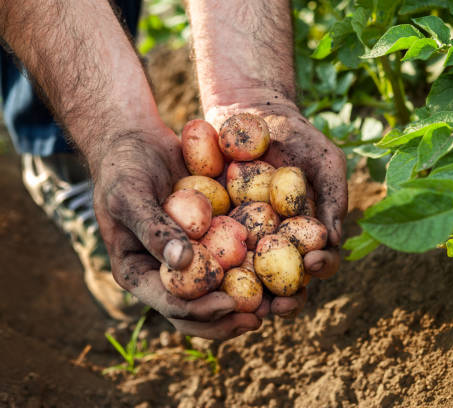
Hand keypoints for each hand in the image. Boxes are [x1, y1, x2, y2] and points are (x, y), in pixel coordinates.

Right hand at [91, 127, 267, 338]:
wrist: (139, 141)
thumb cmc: (124, 166)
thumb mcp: (130, 194)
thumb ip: (152, 228)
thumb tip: (181, 262)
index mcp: (139, 272)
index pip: (170, 303)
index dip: (200, 310)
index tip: (229, 304)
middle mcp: (165, 272)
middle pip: (198, 310)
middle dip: (229, 319)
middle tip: (261, 316)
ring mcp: (190, 258)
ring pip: (219, 292)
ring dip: (248, 301)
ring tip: (278, 303)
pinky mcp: (210, 240)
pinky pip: (233, 260)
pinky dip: (255, 268)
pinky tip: (281, 268)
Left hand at [206, 101, 347, 317]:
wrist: (250, 110)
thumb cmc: (297, 135)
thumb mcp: (324, 159)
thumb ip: (335, 196)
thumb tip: (335, 238)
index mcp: (309, 232)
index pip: (321, 259)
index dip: (321, 267)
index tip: (313, 263)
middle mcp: (279, 242)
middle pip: (284, 281)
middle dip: (283, 300)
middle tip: (276, 307)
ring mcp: (246, 238)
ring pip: (248, 277)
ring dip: (246, 298)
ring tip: (241, 307)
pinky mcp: (215, 229)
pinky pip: (213, 253)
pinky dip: (211, 268)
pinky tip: (206, 275)